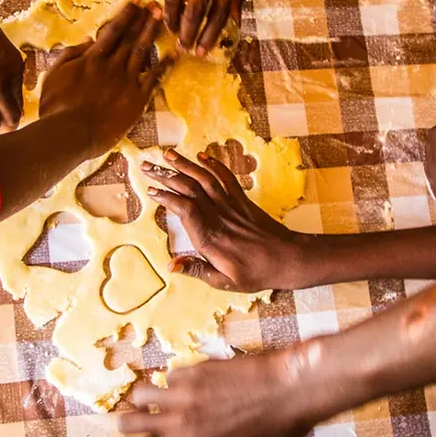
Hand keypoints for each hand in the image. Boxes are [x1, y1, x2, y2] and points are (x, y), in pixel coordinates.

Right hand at [39, 0, 170, 157]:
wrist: (70, 133)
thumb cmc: (57, 107)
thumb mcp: (54, 75)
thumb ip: (71, 54)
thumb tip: (88, 39)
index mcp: (92, 58)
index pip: (113, 30)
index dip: (126, 14)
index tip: (136, 1)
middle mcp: (112, 65)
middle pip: (131, 36)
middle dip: (144, 18)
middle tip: (155, 3)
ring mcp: (127, 81)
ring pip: (143, 51)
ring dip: (153, 32)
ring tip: (162, 17)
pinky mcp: (137, 99)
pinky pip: (154, 78)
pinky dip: (165, 65)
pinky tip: (174, 54)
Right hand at [118, 348, 314, 436]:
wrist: (291, 389)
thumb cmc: (277, 430)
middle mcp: (182, 421)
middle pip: (130, 422)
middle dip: (128, 424)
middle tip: (132, 421)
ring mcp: (186, 392)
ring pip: (142, 394)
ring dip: (145, 399)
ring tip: (153, 399)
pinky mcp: (196, 369)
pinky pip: (171, 375)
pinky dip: (174, 380)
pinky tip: (189, 383)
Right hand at [143, 150, 303, 291]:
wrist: (288, 259)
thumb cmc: (256, 273)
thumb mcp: (224, 281)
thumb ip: (196, 271)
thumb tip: (170, 265)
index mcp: (210, 238)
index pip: (184, 209)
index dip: (167, 197)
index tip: (151, 191)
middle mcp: (219, 217)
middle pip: (190, 189)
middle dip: (166, 176)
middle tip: (147, 166)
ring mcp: (232, 206)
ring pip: (205, 179)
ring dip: (186, 165)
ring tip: (168, 154)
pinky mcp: (243, 201)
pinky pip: (227, 178)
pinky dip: (215, 165)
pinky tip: (202, 156)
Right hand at [163, 0, 256, 55]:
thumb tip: (234, 21)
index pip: (219, 12)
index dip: (210, 35)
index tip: (203, 51)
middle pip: (196, 9)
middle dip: (189, 33)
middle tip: (185, 49)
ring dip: (172, 19)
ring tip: (172, 33)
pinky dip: (166, 0)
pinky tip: (166, 10)